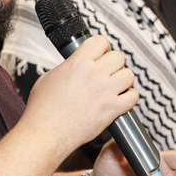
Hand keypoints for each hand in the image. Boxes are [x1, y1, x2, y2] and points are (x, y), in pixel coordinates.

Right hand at [22, 36, 135, 159]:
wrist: (45, 134)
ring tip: (114, 86)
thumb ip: (67, 67)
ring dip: (123, 80)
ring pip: (129, 75)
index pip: (101, 42)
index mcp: (78, 63)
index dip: (101, 48)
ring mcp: (105, 91)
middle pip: (118, 57)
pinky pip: (133, 96)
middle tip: (106, 73)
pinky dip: (129, 97)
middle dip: (112, 64)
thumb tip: (75, 65)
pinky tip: (119, 100)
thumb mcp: (49, 77)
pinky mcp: (112, 109)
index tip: (100, 55)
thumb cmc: (42, 110)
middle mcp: (94, 74)